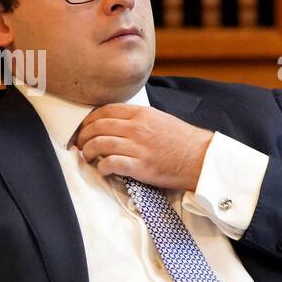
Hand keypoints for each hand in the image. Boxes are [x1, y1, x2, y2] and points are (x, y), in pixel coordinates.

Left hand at [73, 103, 212, 190]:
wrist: (202, 159)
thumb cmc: (185, 142)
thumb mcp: (162, 119)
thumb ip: (140, 119)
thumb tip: (120, 123)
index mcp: (142, 114)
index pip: (105, 111)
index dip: (90, 119)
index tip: (85, 127)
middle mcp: (137, 128)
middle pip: (98, 127)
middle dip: (84, 135)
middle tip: (80, 143)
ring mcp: (138, 147)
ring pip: (99, 144)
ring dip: (88, 151)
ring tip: (87, 156)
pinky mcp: (140, 167)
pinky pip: (111, 164)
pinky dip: (102, 167)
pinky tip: (103, 170)